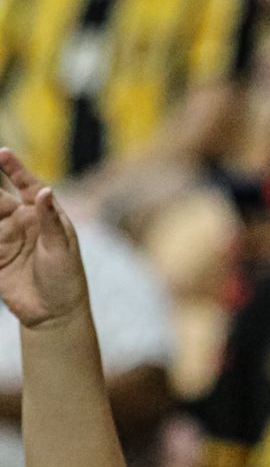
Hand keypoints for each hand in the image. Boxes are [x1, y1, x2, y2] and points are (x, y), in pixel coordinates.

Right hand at [0, 150, 89, 327]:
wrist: (55, 314)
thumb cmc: (67, 278)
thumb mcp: (61, 249)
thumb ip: (50, 221)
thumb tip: (45, 191)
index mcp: (43, 217)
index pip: (27, 186)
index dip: (15, 169)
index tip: (3, 152)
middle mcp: (21, 223)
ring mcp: (4, 239)